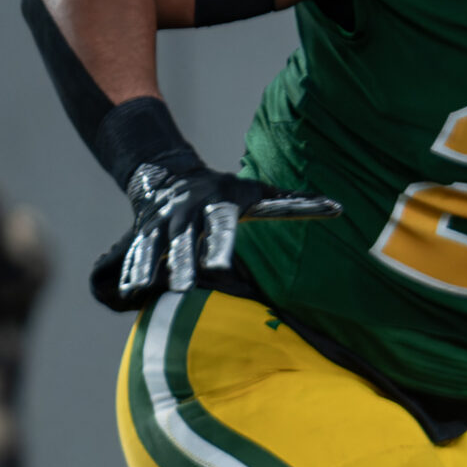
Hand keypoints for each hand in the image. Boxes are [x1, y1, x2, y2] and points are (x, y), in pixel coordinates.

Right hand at [90, 160, 340, 310]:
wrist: (169, 173)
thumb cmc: (227, 191)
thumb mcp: (259, 193)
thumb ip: (296, 204)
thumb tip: (338, 207)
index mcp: (216, 205)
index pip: (221, 226)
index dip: (220, 245)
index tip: (221, 268)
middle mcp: (185, 214)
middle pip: (183, 240)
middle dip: (181, 262)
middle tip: (183, 288)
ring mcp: (160, 224)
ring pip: (152, 247)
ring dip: (147, 268)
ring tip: (144, 291)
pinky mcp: (141, 233)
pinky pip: (133, 253)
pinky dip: (128, 271)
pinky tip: (127, 294)